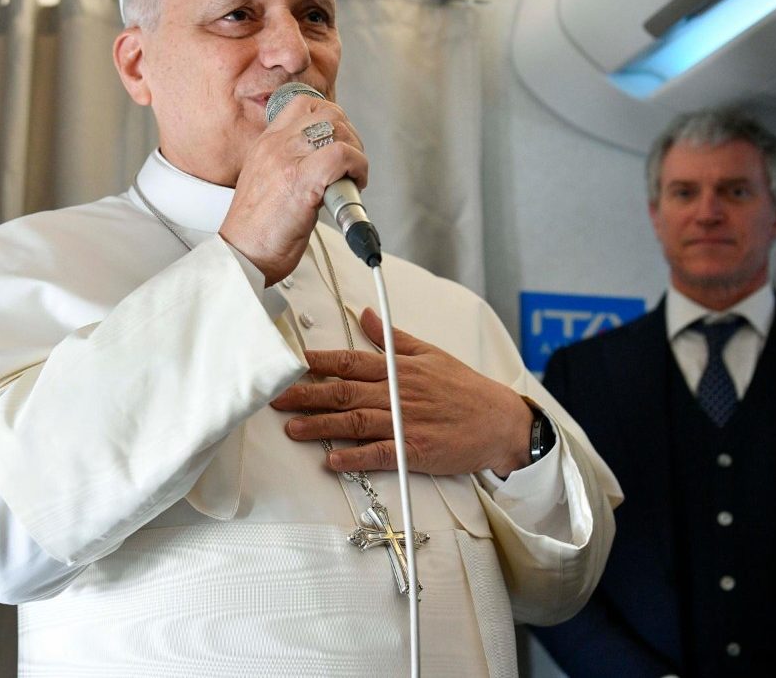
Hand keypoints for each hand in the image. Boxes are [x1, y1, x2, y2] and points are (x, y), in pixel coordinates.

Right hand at [219, 93, 367, 285]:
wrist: (242, 254)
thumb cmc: (257, 230)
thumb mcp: (267, 182)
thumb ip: (290, 164)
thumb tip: (324, 161)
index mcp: (265, 144)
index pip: (302, 104)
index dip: (331, 117)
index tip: (339, 141)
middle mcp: (275, 146)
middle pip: (327, 111)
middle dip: (349, 134)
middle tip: (351, 163)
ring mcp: (286, 160)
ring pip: (338, 128)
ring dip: (356, 152)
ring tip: (352, 177)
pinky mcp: (301, 180)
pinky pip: (342, 155)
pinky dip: (358, 167)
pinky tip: (354, 184)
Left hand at [271, 308, 534, 477]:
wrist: (501, 421)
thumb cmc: (465, 388)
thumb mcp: (430, 353)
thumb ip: (393, 337)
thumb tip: (366, 315)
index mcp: (398, 369)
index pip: (350, 361)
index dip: (318, 362)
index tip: (290, 362)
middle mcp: (397, 394)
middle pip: (343, 392)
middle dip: (306, 394)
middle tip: (275, 397)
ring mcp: (404, 423)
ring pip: (354, 422)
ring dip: (321, 427)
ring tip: (292, 429)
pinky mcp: (414, 451)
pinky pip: (379, 454)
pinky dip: (354, 458)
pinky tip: (331, 461)